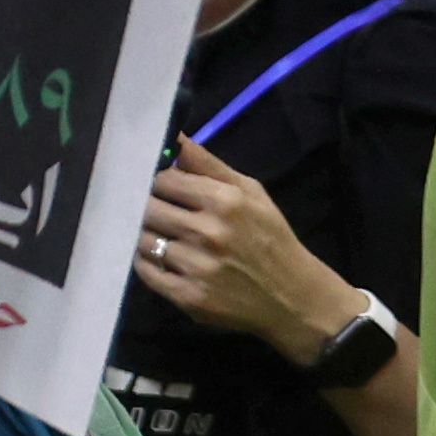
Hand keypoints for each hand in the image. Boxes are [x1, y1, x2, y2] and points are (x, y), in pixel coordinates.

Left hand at [133, 140, 353, 361]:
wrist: (292, 297)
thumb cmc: (269, 237)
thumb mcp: (250, 193)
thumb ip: (208, 165)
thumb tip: (175, 138)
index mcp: (224, 201)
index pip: (163, 180)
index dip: (158, 183)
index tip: (161, 189)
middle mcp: (208, 233)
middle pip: (148, 208)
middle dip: (148, 208)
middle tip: (158, 213)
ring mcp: (196, 267)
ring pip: (143, 240)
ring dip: (147, 236)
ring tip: (163, 237)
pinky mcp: (188, 296)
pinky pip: (146, 272)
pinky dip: (148, 264)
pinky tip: (164, 260)